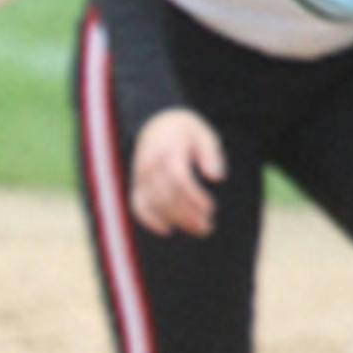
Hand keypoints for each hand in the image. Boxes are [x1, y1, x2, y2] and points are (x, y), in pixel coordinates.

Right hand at [129, 107, 222, 237]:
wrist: (155, 122)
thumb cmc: (186, 131)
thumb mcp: (204, 134)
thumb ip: (210, 155)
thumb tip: (217, 177)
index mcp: (169, 151)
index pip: (179, 180)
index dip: (194, 198)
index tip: (211, 209)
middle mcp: (151, 165)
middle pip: (167, 196)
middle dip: (188, 215)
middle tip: (208, 227)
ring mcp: (140, 176)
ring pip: (155, 204)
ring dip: (176, 220)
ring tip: (197, 229)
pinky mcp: (136, 185)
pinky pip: (138, 206)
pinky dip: (150, 221)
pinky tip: (167, 230)